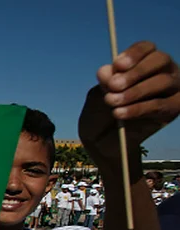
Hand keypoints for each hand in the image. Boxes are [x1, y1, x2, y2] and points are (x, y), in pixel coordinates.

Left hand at [79, 41, 179, 167]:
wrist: (103, 141)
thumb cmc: (100, 113)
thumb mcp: (96, 96)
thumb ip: (103, 83)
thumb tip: (107, 70)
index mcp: (143, 62)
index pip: (147, 47)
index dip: (134, 54)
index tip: (116, 65)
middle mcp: (163, 71)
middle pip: (160, 60)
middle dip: (135, 72)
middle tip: (113, 86)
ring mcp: (172, 89)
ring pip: (163, 81)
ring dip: (135, 91)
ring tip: (111, 102)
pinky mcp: (174, 109)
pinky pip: (160, 105)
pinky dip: (138, 108)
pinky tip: (119, 113)